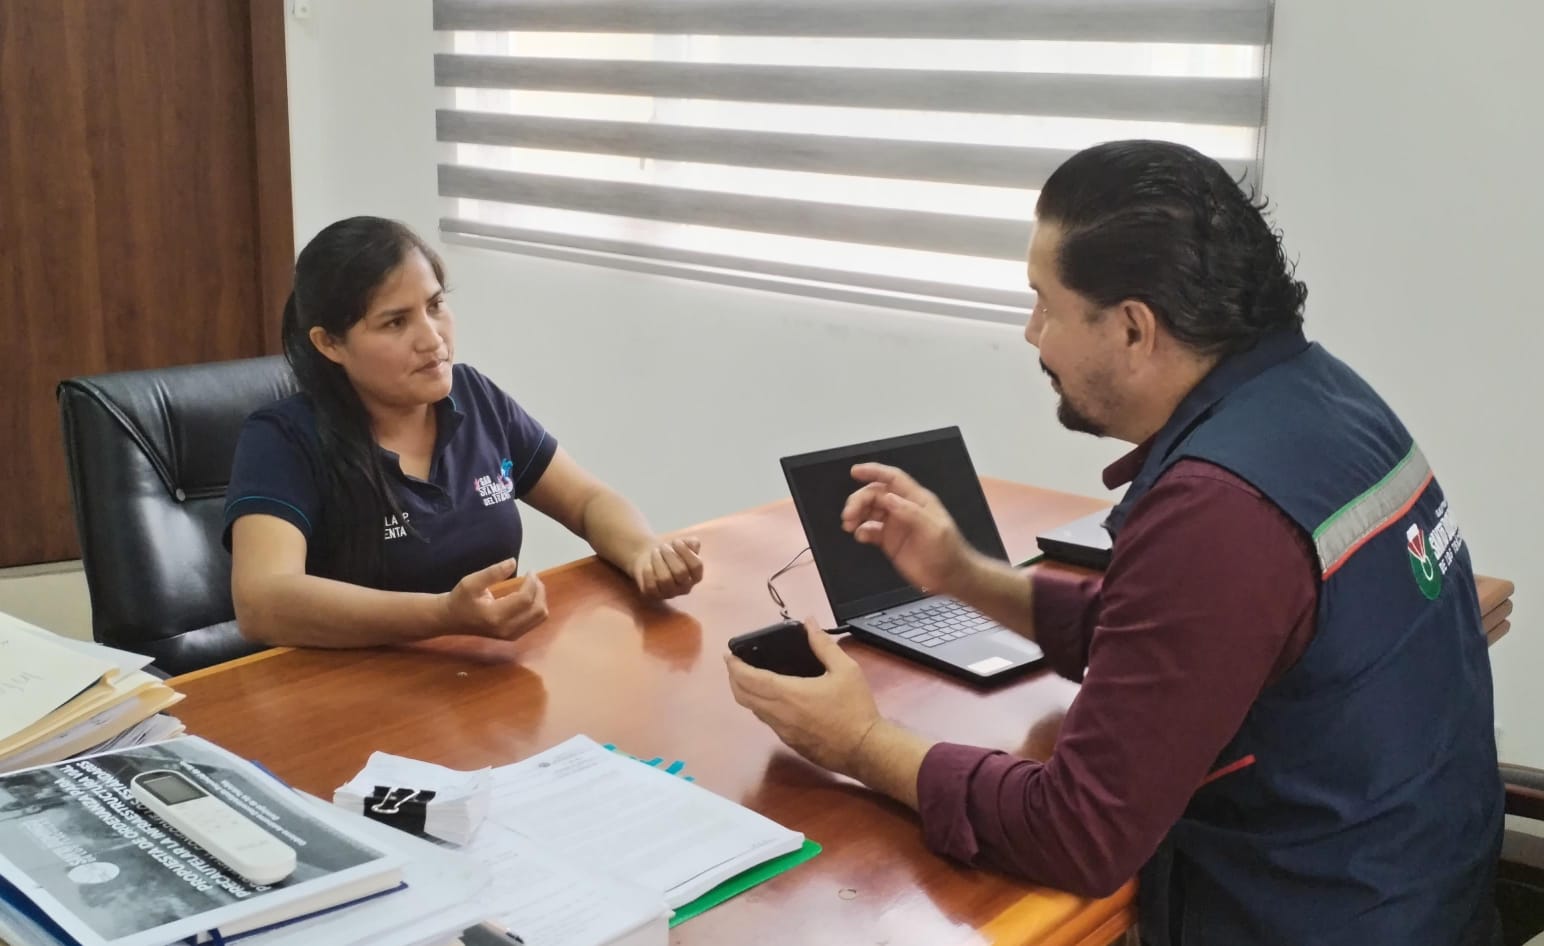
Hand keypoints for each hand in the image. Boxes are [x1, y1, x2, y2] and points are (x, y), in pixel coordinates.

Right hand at [442, 558, 548, 640]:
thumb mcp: (471, 582)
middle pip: (538, 610)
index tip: (530, 570)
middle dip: (539, 590)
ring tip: (532, 585)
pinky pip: (535, 621)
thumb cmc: (460, 599)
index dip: (532, 583)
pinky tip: (528, 596)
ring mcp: (511, 635)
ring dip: (540, 598)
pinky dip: (536, 607)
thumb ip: (493, 572)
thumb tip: (513, 562)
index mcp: (495, 616)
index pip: (525, 599)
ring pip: (540, 617)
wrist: (451, 620)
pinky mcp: (513, 636)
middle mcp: (506, 629)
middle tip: (532, 576)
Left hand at [631, 536, 704, 599]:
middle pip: (680, 572)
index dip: (686, 552)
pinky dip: (648, 572)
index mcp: (696, 576)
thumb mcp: (684, 544)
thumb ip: (692, 542)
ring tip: (654, 552)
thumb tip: (694, 544)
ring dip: (658, 561)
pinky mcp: (654, 595)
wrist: (650, 557)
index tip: (676, 541)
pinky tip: (648, 564)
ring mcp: (670, 593)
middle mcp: (685, 588)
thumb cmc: (671, 551)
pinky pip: (651, 586)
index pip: (696, 566)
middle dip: (670, 555)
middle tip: (663, 546)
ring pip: (665, 579)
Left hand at [725, 619, 880, 775]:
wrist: (864, 748)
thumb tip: (810, 623)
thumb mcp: (845, 669)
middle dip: (734, 679)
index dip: (735, 666)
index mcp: (788, 693)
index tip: (729, 655)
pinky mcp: (789, 742)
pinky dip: (760, 706)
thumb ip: (823, 645)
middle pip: (743, 696)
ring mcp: (782, 731)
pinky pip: (766, 721)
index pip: (749, 679)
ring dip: (745, 693)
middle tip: (736, 665)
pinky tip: (771, 699)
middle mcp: (779, 714)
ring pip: (753, 710)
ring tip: (750, 678)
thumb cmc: (855, 708)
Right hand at [841, 463, 975, 594]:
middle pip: (875, 495)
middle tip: (848, 514)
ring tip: (848, 524)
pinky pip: (870, 531)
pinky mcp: (889, 541)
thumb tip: (888, 498)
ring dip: (856, 515)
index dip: (874, 472)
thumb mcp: (934, 529)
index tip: (855, 471)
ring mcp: (895, 525)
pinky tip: (860, 536)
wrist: (950, 578)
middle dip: (859, 500)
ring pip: (869, 511)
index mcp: (916, 500)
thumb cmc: (948, 551)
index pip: (893, 479)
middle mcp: (903, 509)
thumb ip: (911, 513)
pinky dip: (861, 531)